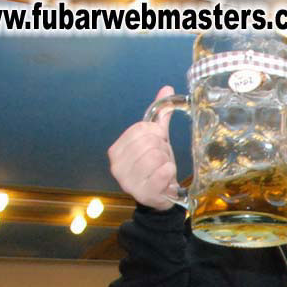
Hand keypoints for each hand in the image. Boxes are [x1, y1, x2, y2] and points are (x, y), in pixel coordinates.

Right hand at [107, 86, 180, 209]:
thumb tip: (167, 89)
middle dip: (162, 149)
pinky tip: (166, 178)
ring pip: (156, 157)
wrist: (161, 197)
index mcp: (116, 149)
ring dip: (166, 162)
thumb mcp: (157, 140)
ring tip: (162, 169)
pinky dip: (170, 173)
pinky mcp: (143, 193)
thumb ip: (159, 117)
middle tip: (161, 159)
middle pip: (149, 142)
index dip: (156, 133)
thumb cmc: (157, 167)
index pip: (141, 129)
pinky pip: (164, 172)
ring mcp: (128, 181)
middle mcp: (116, 165)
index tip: (158, 143)